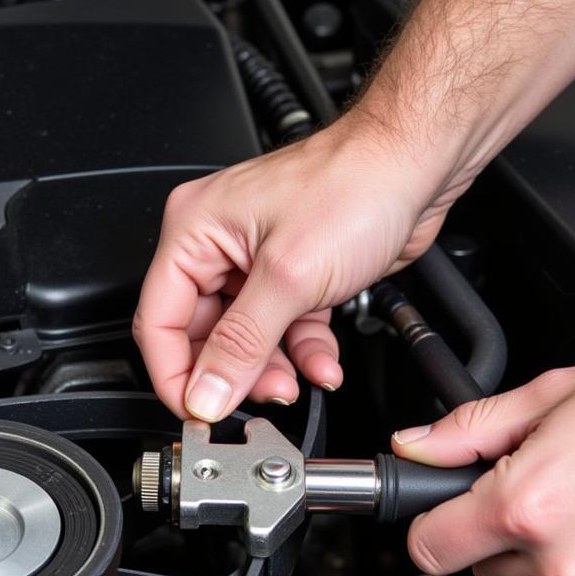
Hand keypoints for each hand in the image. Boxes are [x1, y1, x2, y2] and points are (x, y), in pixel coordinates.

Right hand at [133, 114, 460, 419]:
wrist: (416, 164)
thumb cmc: (355, 184)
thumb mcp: (288, 277)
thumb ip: (241, 344)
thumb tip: (205, 393)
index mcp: (193, 230)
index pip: (158, 320)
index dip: (174, 374)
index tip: (197, 411)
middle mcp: (218, 245)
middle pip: (202, 334)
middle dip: (233, 372)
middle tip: (260, 396)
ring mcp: (255, 260)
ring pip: (245, 338)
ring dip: (273, 368)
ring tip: (298, 382)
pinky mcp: (292, 275)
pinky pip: (283, 329)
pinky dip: (303, 351)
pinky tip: (323, 363)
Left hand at [393, 350, 574, 575]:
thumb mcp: (545, 397)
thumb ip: (465, 430)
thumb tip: (415, 445)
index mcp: (526, 506)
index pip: (429, 549)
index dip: (428, 523)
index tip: (437, 510)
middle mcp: (561, 558)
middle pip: (479, 568)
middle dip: (489, 532)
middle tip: (527, 486)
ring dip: (538, 549)